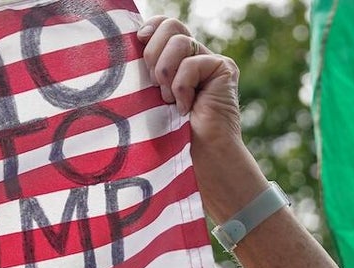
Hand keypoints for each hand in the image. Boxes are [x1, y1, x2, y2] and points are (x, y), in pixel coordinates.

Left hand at [137, 17, 241, 149]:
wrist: (200, 156)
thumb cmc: (171, 134)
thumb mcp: (150, 97)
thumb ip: (145, 71)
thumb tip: (129, 46)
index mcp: (177, 59)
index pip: (165, 24)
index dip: (151, 28)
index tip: (139, 41)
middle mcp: (196, 55)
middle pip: (171, 25)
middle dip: (153, 53)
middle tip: (154, 84)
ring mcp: (211, 60)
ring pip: (179, 42)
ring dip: (166, 73)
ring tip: (169, 99)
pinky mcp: (224, 69)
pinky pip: (191, 64)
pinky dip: (181, 88)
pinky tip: (186, 107)